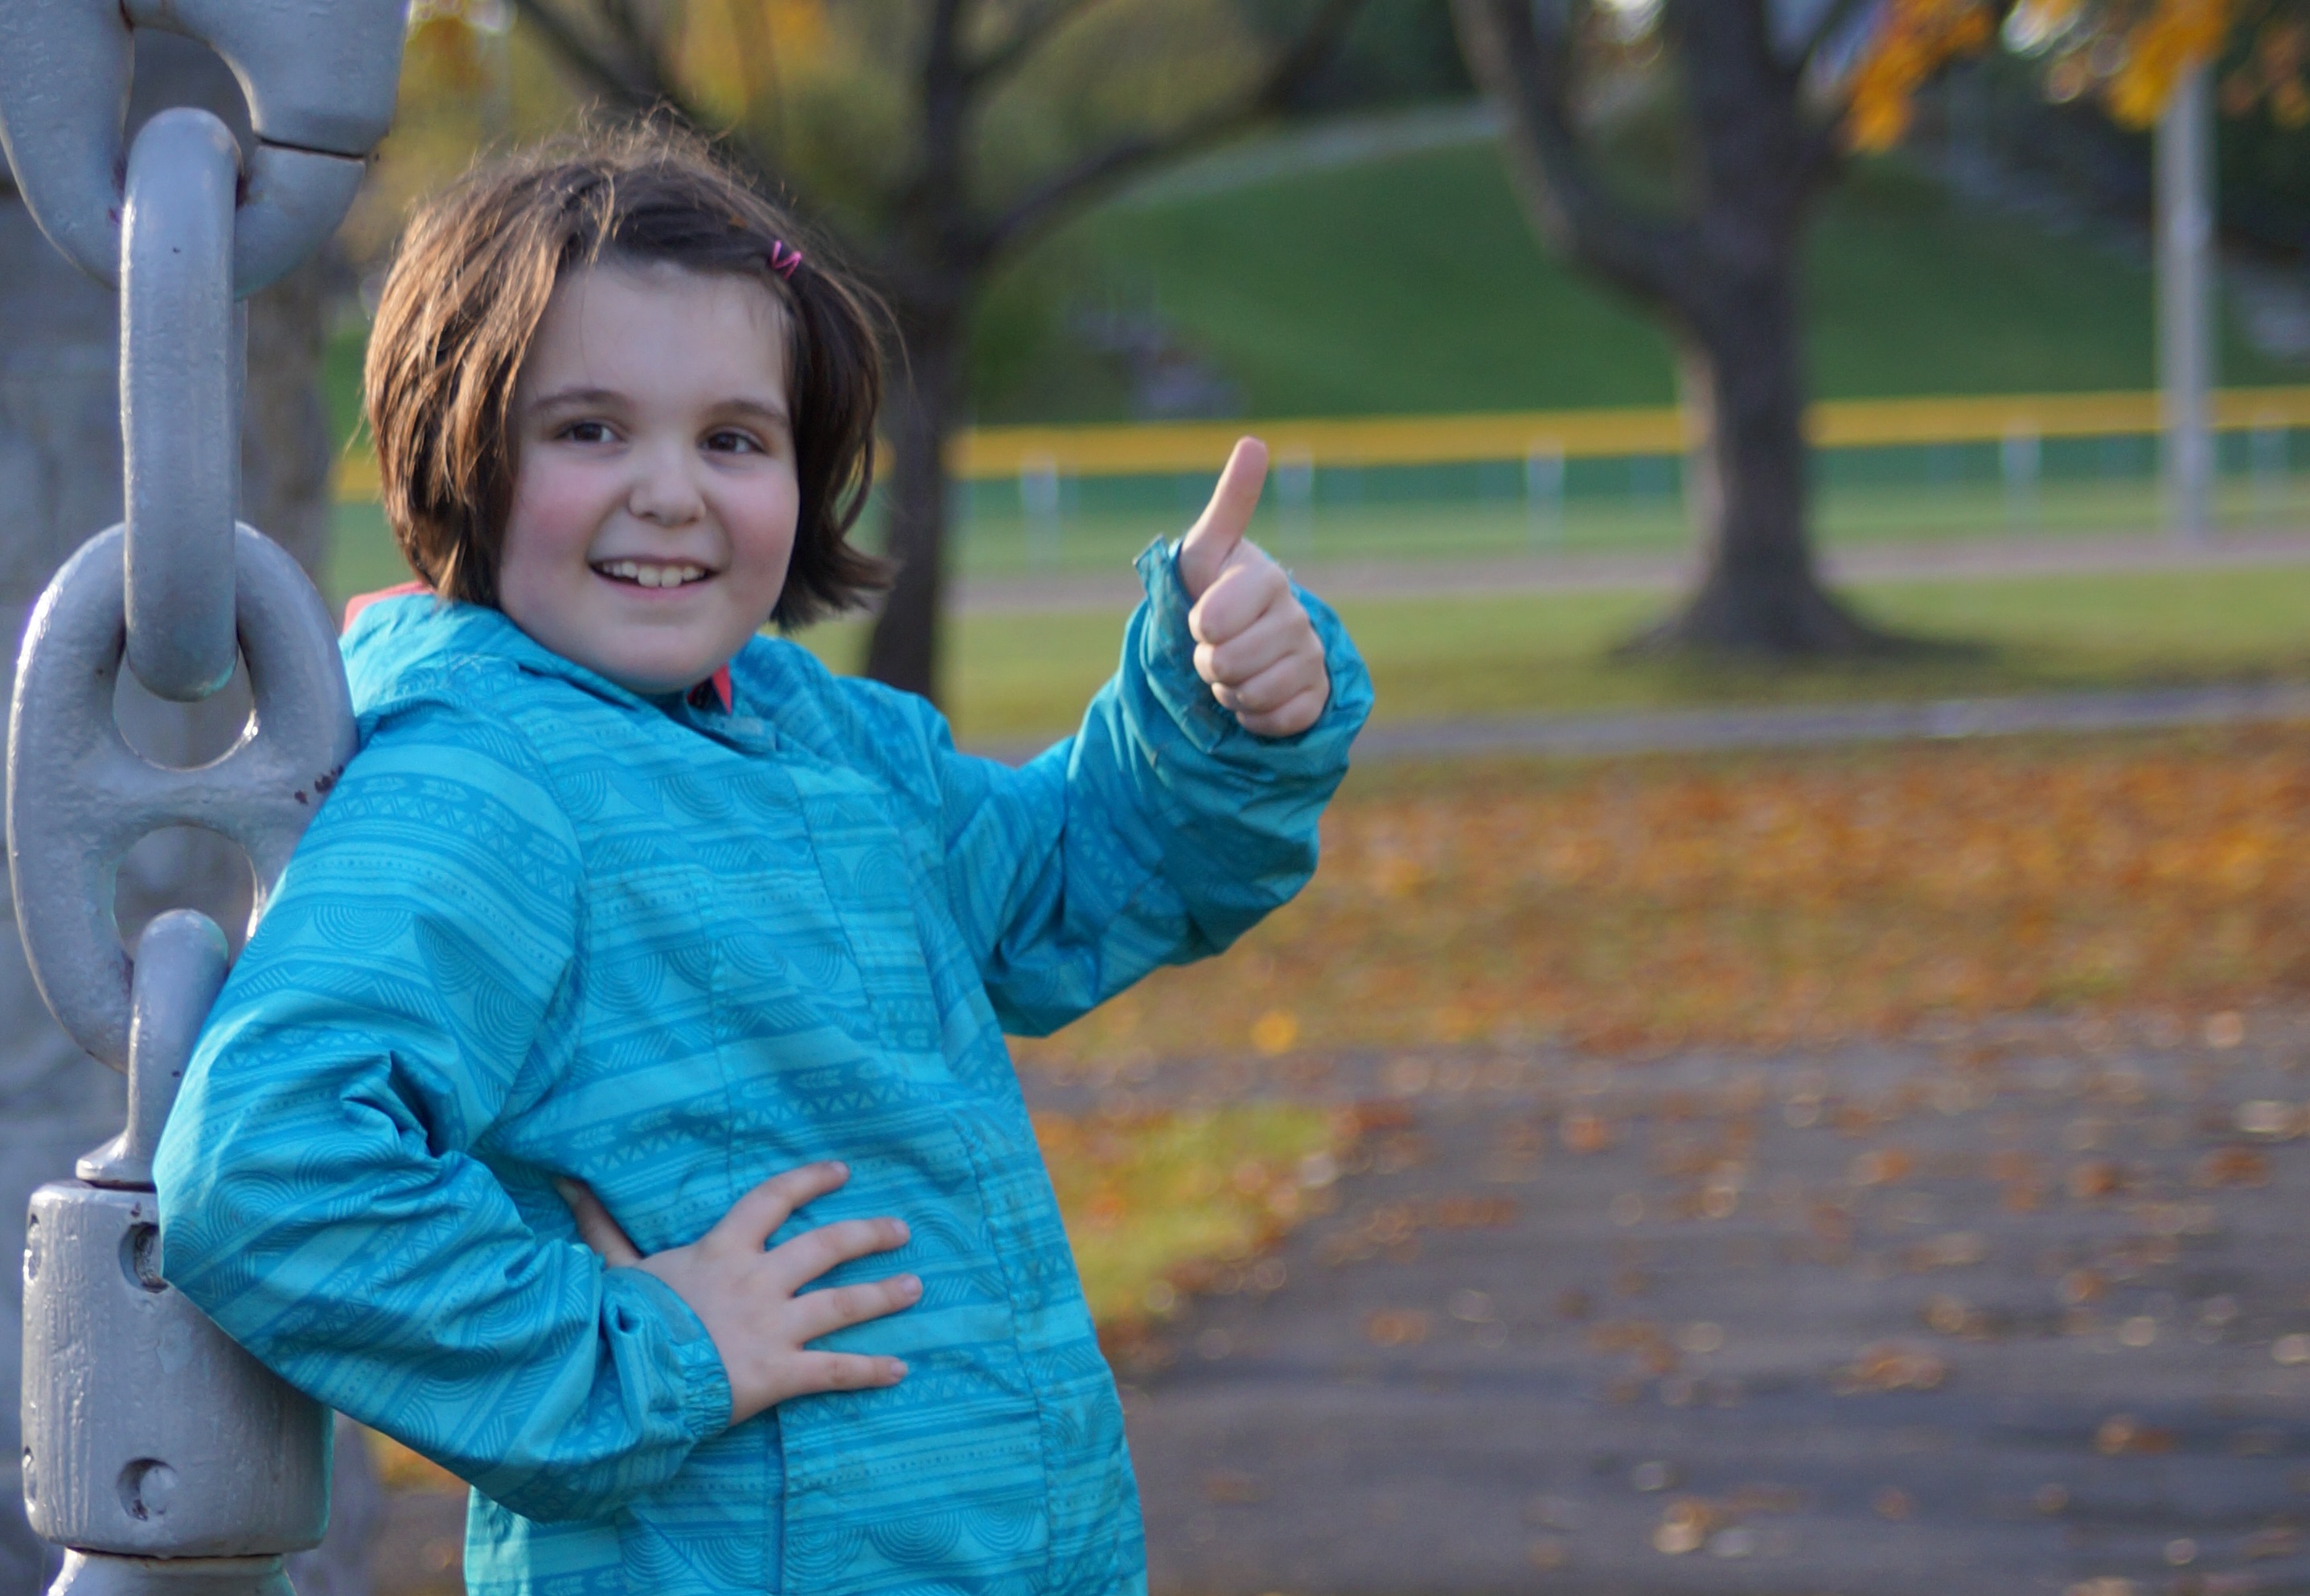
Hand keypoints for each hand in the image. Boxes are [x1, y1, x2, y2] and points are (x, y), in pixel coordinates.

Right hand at [555, 1163, 916, 1426]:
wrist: (626, 1378)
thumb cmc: (621, 1321)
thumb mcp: (617, 1268)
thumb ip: (602, 1226)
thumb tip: (567, 1178)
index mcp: (724, 1250)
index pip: (774, 1199)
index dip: (810, 1181)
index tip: (842, 1170)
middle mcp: (759, 1281)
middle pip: (827, 1246)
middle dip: (869, 1234)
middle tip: (901, 1229)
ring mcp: (774, 1327)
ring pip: (843, 1304)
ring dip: (883, 1295)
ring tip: (915, 1286)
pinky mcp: (779, 1374)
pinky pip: (835, 1370)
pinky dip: (870, 1371)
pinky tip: (901, 1370)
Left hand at [1176, 437, 1330, 738]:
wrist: (1240, 645)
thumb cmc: (1214, 590)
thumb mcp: (1207, 550)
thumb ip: (1229, 503)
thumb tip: (1254, 442)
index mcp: (1268, 579)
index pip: (1214, 622)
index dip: (1199, 627)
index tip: (1203, 615)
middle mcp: (1297, 616)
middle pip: (1229, 664)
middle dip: (1209, 664)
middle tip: (1215, 649)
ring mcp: (1311, 658)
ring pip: (1252, 694)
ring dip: (1229, 691)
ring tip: (1234, 670)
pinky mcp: (1317, 698)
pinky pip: (1279, 720)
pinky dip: (1255, 718)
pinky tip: (1255, 696)